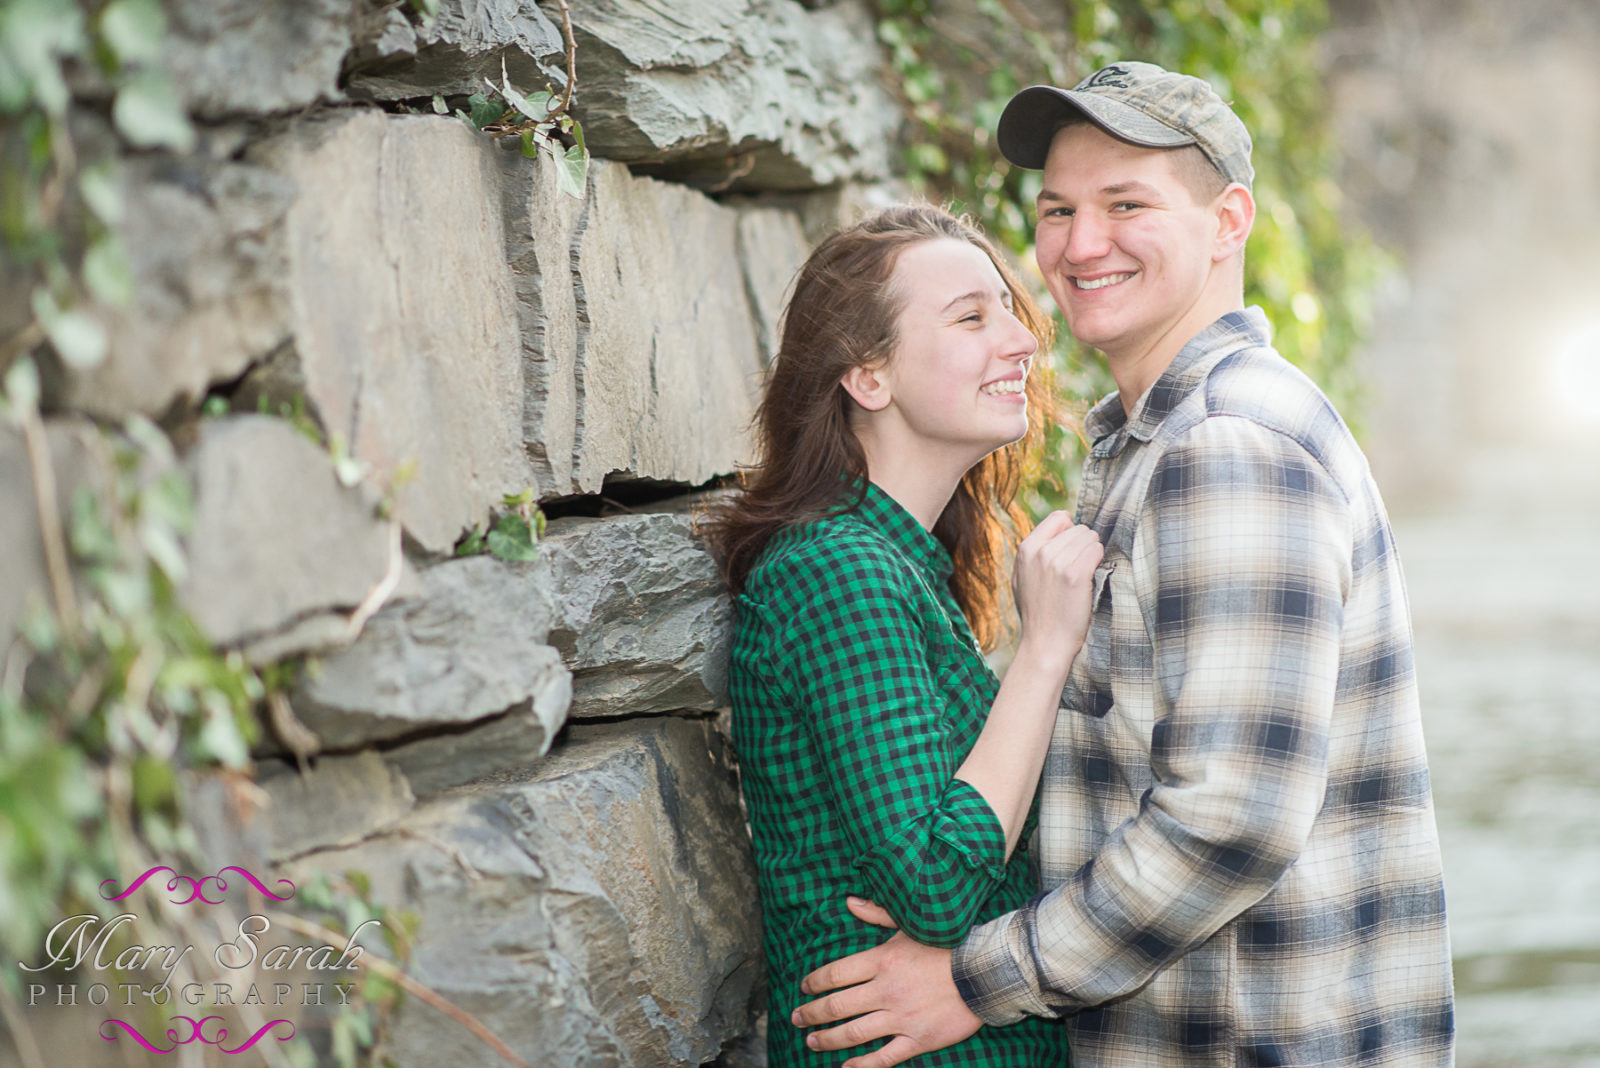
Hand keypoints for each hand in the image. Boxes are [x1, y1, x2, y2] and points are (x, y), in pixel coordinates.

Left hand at [791, 901, 981, 1067]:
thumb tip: (849, 901)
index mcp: (882, 960)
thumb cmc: (947, 945)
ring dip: (828, 1039)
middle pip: (837, 1005)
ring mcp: (901, 1018)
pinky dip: (862, 1065)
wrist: (984, 972)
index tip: (803, 988)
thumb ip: (877, 913)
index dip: (814, 982)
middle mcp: (886, 990)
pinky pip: (883, 1057)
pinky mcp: (917, 1039)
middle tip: (797, 1018)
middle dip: (812, 1014)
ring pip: (854, 1033)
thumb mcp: (910, 924)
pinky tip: (846, 1067)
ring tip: (812, 1042)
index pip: (835, 974)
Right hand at [1011, 510, 1102, 669]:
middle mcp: (1041, 552)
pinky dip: (1099, 562)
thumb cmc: (1037, 613)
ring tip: (1083, 576)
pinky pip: (1097, 551)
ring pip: (1090, 538)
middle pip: (1078, 528)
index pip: (1059, 517)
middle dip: (1083, 545)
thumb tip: (1058, 527)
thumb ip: (1035, 552)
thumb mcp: (1022, 577)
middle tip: (1078, 569)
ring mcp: (1058, 562)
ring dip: (1093, 554)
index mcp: (1026, 549)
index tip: (1071, 550)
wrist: (1045, 643)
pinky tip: (1091, 578)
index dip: (1070, 532)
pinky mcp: (1076, 575)